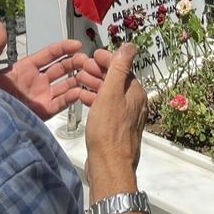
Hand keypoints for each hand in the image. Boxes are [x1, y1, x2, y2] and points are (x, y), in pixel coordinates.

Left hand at [0, 22, 100, 119]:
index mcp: (25, 68)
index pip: (49, 54)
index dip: (64, 48)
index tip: (78, 44)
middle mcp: (36, 81)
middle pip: (63, 68)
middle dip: (76, 62)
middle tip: (88, 59)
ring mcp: (41, 97)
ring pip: (66, 84)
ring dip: (78, 78)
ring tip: (90, 73)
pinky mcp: (43, 112)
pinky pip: (63, 103)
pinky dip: (74, 97)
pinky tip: (82, 90)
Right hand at [84, 44, 146, 183]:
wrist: (109, 166)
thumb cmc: (108, 133)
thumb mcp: (111, 94)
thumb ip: (119, 69)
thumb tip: (130, 47)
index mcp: (135, 94)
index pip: (122, 68)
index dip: (107, 59)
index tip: (93, 54)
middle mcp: (134, 104)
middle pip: (115, 81)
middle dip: (98, 71)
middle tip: (82, 66)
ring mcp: (125, 117)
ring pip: (109, 94)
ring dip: (94, 85)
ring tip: (78, 80)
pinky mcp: (115, 128)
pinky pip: (105, 107)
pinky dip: (94, 100)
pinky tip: (83, 99)